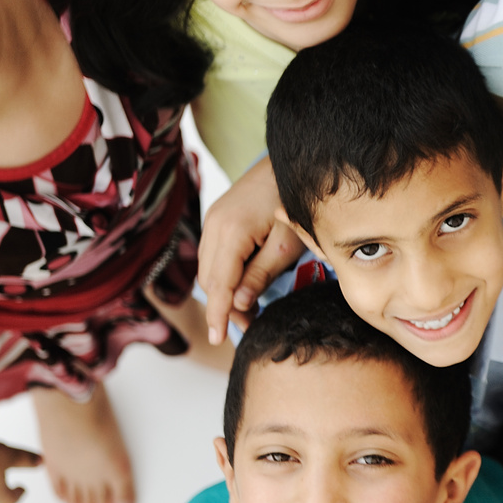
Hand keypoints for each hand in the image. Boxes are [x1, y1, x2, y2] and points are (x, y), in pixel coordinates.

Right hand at [198, 158, 303, 344]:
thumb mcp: (287, 241)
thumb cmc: (293, 200)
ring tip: (250, 313)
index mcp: (230, 231)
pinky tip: (243, 288)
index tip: (218, 339)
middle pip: (210, 280)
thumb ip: (262, 273)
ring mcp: (212, 220)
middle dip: (225, 308)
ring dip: (224, 293)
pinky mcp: (217, 219)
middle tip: (250, 326)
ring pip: (209, 270)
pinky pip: (213, 256)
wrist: (284, 163)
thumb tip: (240, 304)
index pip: (219, 284)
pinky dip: (224, 276)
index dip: (219, 314)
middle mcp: (213, 225)